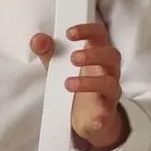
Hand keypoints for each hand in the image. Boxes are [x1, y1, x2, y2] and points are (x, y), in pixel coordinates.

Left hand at [30, 21, 128, 150]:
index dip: (88, 30)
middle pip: (112, 55)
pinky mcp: (106, 113)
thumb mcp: (57, 65)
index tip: (69, 33)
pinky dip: (101, 117)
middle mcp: (108, 70)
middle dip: (93, 54)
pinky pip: (107, 115)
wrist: (86, 116)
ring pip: (111, 83)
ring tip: (68, 84)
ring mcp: (109, 92)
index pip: (100, 34)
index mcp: (97, 54)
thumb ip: (47, 51)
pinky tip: (95, 120)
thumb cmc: (75, 82)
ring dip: (90, 83)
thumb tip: (38, 40)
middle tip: (72, 58)